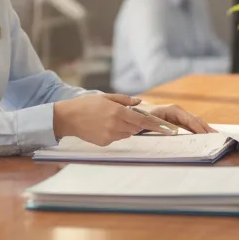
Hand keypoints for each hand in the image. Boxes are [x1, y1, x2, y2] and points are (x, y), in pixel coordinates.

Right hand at [52, 93, 171, 145]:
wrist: (67, 118)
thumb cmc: (86, 105)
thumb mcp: (105, 97)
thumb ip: (124, 100)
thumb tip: (139, 102)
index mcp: (118, 112)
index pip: (143, 121)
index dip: (158, 126)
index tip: (171, 130)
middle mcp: (116, 125)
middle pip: (137, 127)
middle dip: (138, 123)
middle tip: (130, 116)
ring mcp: (110, 136)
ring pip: (128, 133)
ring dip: (126, 127)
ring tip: (111, 119)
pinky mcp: (105, 142)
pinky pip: (118, 138)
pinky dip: (116, 132)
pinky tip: (103, 126)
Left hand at [134, 102, 216, 134]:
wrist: (132, 113)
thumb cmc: (140, 115)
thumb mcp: (149, 120)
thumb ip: (162, 125)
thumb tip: (176, 131)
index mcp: (174, 110)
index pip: (191, 120)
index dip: (200, 128)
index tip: (208, 136)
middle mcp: (178, 112)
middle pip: (196, 121)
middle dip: (206, 129)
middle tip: (217, 138)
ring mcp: (178, 117)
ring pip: (195, 124)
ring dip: (204, 131)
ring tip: (214, 139)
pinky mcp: (176, 123)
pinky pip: (190, 127)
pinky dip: (197, 132)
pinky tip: (203, 138)